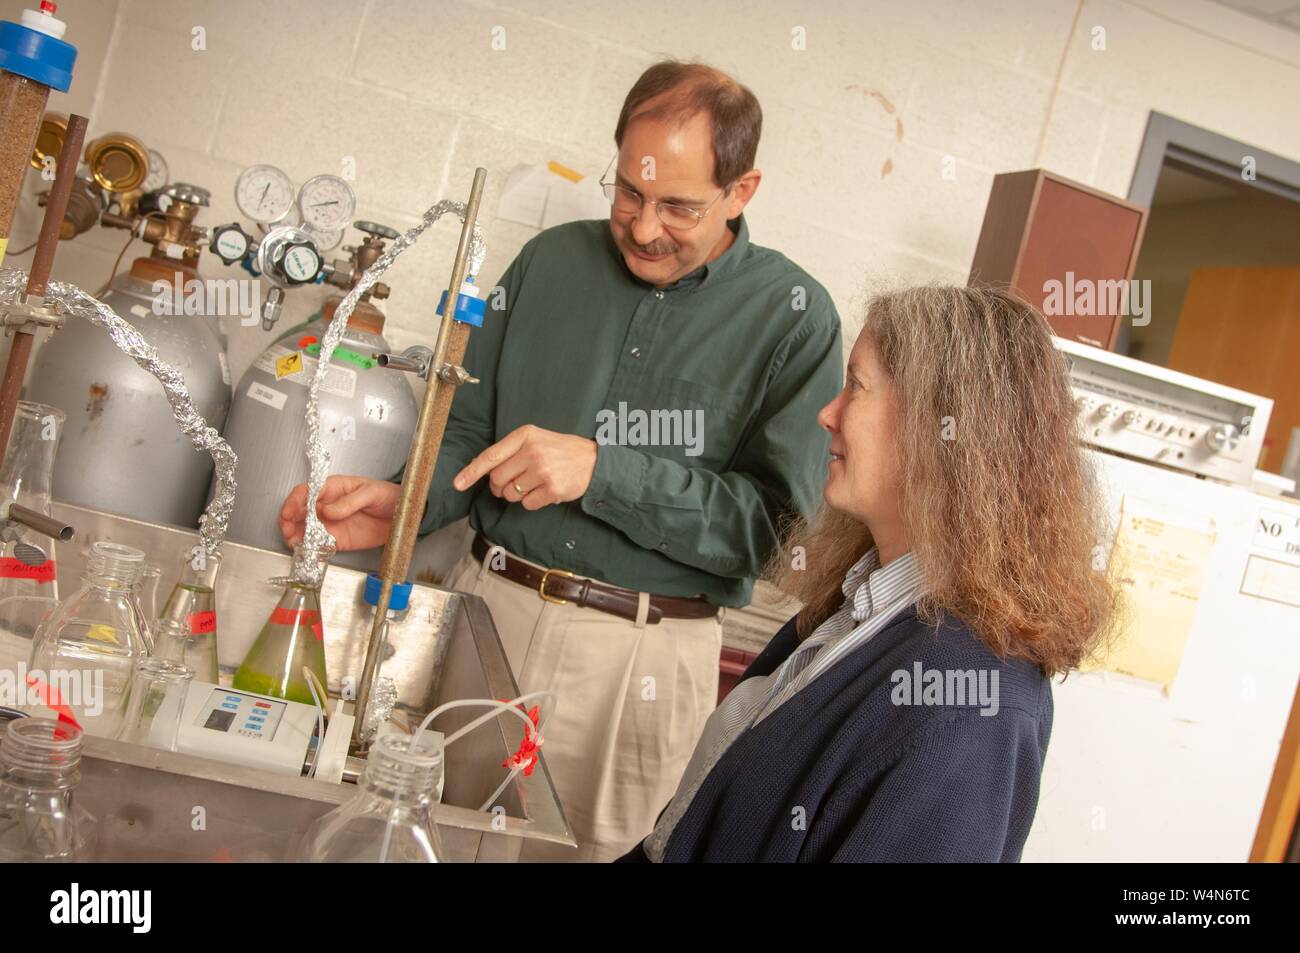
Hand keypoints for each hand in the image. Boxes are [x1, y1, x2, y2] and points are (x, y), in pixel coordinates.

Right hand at [279, 475, 401, 550]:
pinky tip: (308, 552)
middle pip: (299, 512)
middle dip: (289, 521)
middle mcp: (327, 507)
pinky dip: (311, 550)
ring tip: (295, 543)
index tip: (289, 512)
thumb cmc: (388, 496)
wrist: (402, 515)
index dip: (294, 501)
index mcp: (333, 489)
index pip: (306, 492)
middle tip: (288, 530)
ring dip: (296, 537)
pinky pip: (319, 546)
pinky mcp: (337, 540)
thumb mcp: (370, 493)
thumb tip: (327, 510)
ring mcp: (330, 524)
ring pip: (305, 530)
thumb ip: (349, 501)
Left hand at [453, 425, 597, 510]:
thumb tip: (485, 473)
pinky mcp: (552, 489)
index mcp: (525, 435)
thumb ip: (511, 451)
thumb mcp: (535, 439)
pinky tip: (544, 491)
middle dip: (499, 486)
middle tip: (512, 483)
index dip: (472, 472)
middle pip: (497, 479)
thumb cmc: (560, 450)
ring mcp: (543, 471)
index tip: (458, 483)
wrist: (594, 460)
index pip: (491, 456)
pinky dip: (532, 502)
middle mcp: (532, 451)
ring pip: (510, 494)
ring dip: (516, 494)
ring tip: (533, 484)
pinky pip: (527, 504)